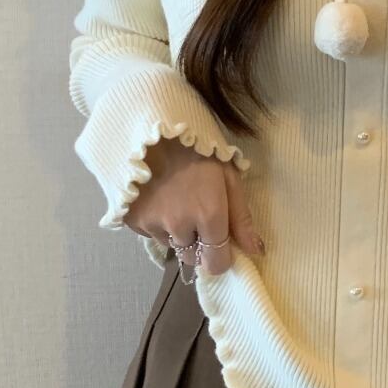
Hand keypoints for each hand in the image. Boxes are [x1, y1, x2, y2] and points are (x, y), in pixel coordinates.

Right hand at [124, 137, 262, 274]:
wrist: (152, 125)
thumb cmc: (197, 147)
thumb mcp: (229, 177)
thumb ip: (242, 218)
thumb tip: (255, 251)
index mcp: (208, 215)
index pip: (216, 263)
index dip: (221, 258)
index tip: (222, 246)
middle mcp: (179, 226)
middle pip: (192, 257)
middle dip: (198, 245)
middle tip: (197, 216)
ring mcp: (152, 224)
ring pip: (170, 245)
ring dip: (176, 233)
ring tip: (176, 201)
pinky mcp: (131, 220)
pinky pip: (150, 234)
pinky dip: (156, 224)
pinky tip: (159, 198)